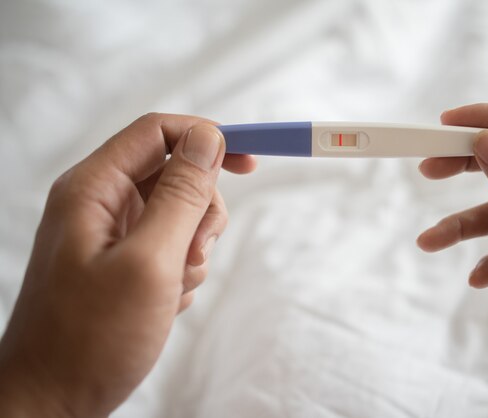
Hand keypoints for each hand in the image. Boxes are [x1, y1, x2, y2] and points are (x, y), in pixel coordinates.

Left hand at [0, 113, 255, 416]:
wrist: (55, 400)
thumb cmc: (91, 339)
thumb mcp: (149, 262)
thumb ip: (181, 195)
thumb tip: (208, 138)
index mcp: (94, 188)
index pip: (159, 132)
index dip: (207, 138)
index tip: (250, 163)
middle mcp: (101, 202)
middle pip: (176, 173)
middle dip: (201, 212)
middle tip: (193, 253)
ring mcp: (113, 232)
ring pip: (181, 212)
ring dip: (194, 247)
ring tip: (174, 286)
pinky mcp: (125, 259)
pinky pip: (173, 244)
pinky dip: (183, 269)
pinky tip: (166, 301)